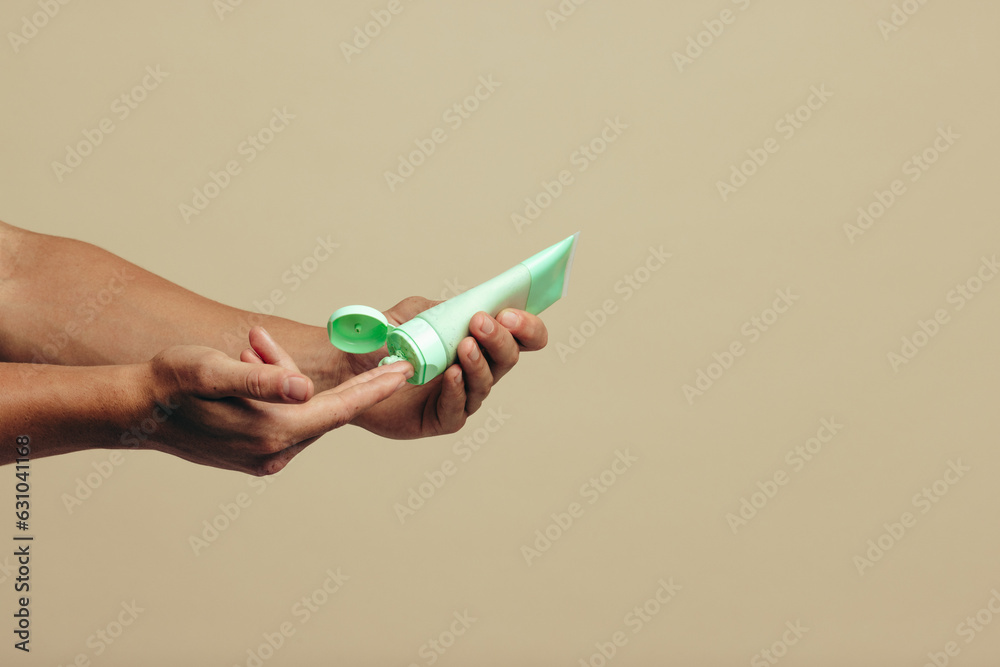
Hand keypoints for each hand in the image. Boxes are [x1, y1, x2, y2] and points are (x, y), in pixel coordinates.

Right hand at [139, 327, 411, 474]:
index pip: (341, 409)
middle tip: (359, 349)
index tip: (406, 371)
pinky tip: (256, 370)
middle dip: (336, 375)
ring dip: (296, 382)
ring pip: (305, 414)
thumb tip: (305, 386)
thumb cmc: (171, 383)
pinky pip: (287, 423)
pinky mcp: (255, 458)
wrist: (133, 411)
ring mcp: (264, 460)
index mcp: (272, 432)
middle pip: (324, 410)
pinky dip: (284, 396)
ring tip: (255, 349)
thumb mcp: (213, 369)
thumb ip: (261, 378)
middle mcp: (274, 453)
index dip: (375, 388)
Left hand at [338, 297, 547, 438]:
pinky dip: (457, 390)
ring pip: (486, 383)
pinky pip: (458, 409)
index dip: (527, 326)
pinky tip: (451, 374)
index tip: (510, 313)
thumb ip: (444, 309)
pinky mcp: (440, 419)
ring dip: (479, 363)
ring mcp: (460, 395)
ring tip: (465, 346)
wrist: (345, 365)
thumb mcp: (414, 312)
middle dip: (501, 339)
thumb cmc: (382, 340)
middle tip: (482, 323)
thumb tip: (471, 307)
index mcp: (477, 341)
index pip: (520, 336)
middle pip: (509, 358)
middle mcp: (475, 369)